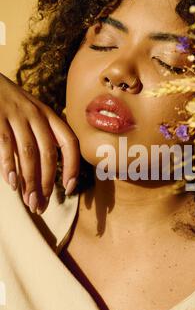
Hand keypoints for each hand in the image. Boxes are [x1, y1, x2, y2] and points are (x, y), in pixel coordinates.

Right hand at [0, 72, 79, 213]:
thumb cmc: (9, 105)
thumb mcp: (30, 116)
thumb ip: (39, 140)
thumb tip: (45, 179)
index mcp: (49, 115)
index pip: (70, 142)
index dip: (72, 166)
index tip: (70, 188)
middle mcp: (36, 114)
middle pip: (49, 153)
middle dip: (47, 182)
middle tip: (41, 205)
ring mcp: (16, 115)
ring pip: (29, 153)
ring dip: (30, 181)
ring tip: (29, 201)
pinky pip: (6, 145)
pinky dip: (9, 166)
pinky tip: (12, 183)